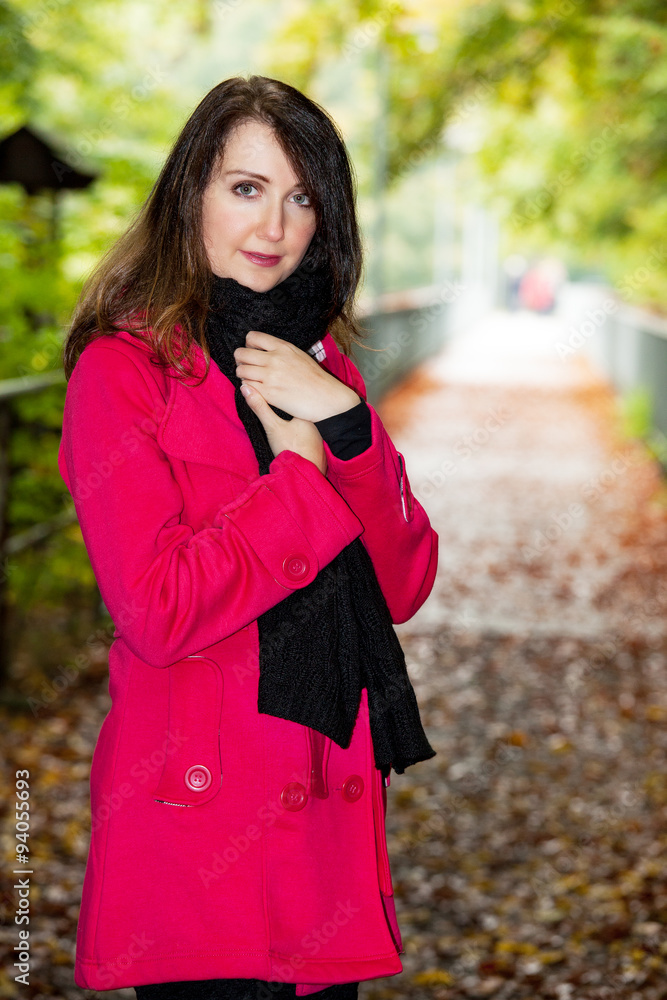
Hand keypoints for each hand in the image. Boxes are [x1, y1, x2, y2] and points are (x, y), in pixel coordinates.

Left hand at [234, 330, 359, 420]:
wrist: (326, 398)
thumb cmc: (315, 378)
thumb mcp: (299, 355)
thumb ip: (280, 350)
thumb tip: (262, 350)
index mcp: (282, 347)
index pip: (252, 337)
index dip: (248, 345)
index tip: (252, 353)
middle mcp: (274, 359)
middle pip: (241, 353)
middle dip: (240, 360)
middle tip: (246, 367)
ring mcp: (270, 377)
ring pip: (241, 371)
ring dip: (243, 375)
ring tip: (252, 379)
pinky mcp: (268, 394)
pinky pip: (247, 387)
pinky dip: (248, 388)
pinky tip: (257, 390)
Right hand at [240, 383, 326, 474]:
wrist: (302, 474)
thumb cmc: (290, 448)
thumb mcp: (272, 426)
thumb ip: (260, 407)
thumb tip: (245, 388)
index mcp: (307, 413)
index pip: (292, 399)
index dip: (281, 399)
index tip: (272, 403)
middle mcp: (317, 422)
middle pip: (298, 412)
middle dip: (288, 414)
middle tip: (279, 424)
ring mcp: (319, 436)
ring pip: (304, 425)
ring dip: (296, 427)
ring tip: (286, 434)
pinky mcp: (319, 448)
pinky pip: (309, 437)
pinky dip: (301, 437)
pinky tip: (294, 443)